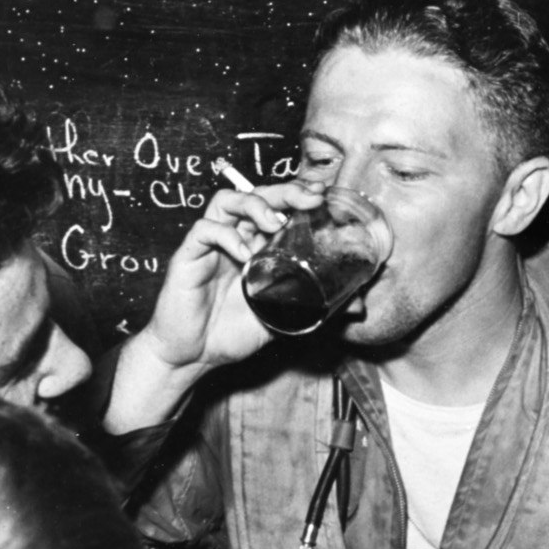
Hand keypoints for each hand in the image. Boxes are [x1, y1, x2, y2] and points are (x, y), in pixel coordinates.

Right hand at [105, 181, 322, 430]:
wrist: (194, 357)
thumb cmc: (232, 333)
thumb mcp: (283, 317)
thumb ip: (316, 307)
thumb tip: (359, 306)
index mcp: (256, 245)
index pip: (276, 207)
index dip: (297, 196)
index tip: (322, 196)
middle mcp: (234, 238)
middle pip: (256, 195)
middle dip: (284, 191)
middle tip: (309, 197)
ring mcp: (210, 245)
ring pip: (227, 201)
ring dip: (255, 205)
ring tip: (273, 222)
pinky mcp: (188, 256)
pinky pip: (205, 230)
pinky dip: (226, 235)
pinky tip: (244, 252)